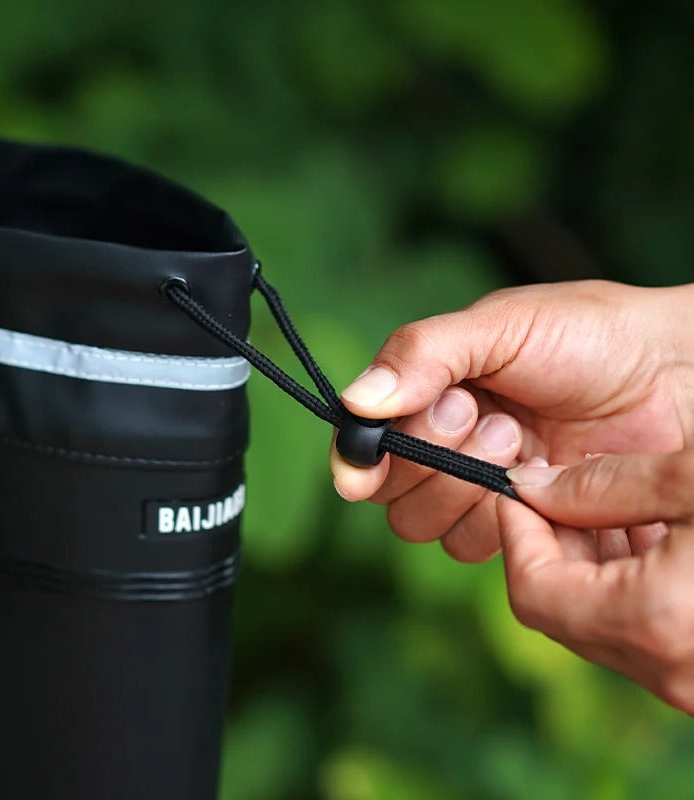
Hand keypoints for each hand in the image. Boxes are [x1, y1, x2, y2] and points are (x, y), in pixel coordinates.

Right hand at [331, 280, 693, 560]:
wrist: (677, 372)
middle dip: (429, 459)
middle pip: (391, 495)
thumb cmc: (590, 334)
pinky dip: (502, 522)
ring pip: (429, 528)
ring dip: (465, 488)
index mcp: (428, 395)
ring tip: (519, 439)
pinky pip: (483, 549)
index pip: (363, 446)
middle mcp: (446, 447)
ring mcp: (485, 490)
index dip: (362, 457)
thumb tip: (355, 401)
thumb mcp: (502, 325)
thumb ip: (422, 354)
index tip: (376, 456)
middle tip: (480, 415)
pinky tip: (542, 479)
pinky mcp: (527, 525)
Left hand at [498, 450, 693, 713]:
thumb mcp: (692, 482)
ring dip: (589, 561)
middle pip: (559, 609)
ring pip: (599, 622)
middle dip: (549, 542)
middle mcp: (670, 670)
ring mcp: (692, 682)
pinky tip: (650, 533)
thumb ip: (602, 485)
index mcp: (653, 621)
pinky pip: (644, 632)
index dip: (515, 532)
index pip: (531, 590)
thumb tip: (529, 486)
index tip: (518, 487)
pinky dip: (628, 583)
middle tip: (560, 488)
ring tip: (610, 502)